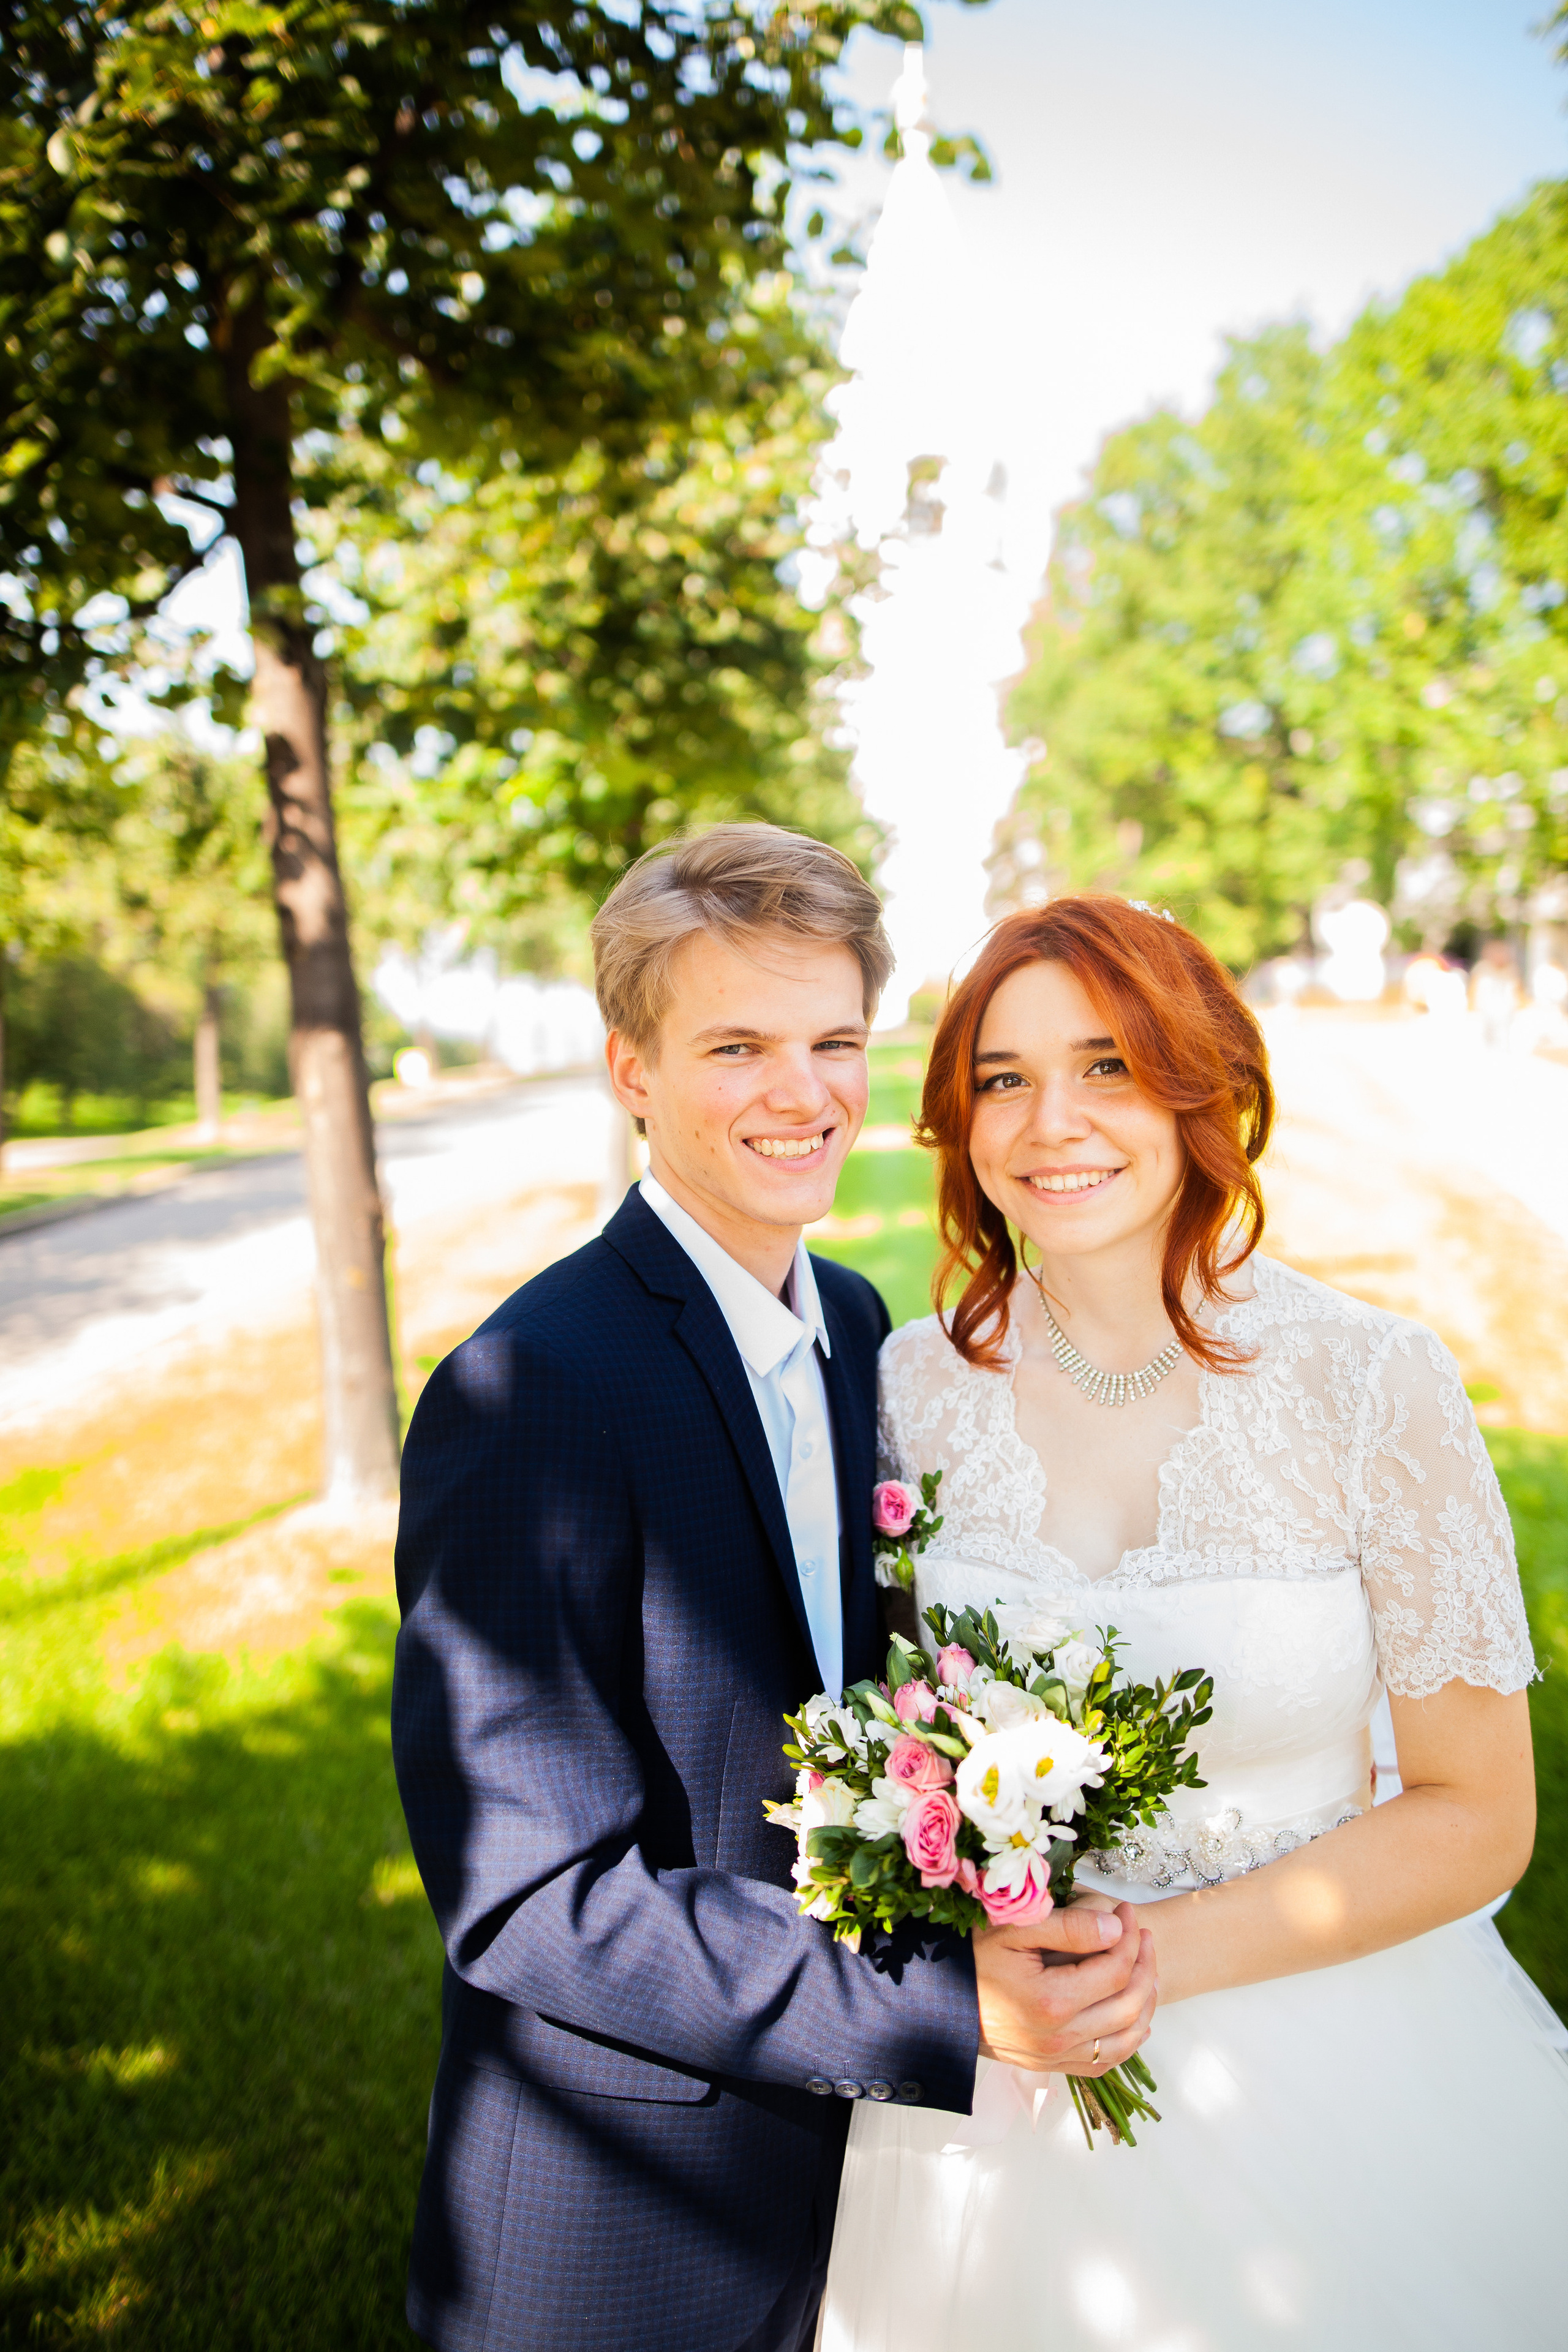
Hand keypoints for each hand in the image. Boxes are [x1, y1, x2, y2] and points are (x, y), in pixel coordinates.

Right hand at [973, 1901, 1156, 2077]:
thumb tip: (1115, 1929)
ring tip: (1145, 1970)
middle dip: (1145, 1965)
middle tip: (1142, 1935)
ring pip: (1125, 2040)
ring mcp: (1055, 2057)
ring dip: (1145, 2004)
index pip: (1114, 1970)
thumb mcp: (1014, 1930)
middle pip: (1129, 2005)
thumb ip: (1067, 1927)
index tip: (1126, 1912)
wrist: (937, 2002)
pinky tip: (1134, 2018)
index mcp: (1050, 2002)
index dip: (1129, 1937)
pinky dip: (1128, 2042)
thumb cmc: (971, 1958)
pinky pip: (1104, 2063)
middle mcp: (1058, 2037)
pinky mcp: (1050, 2066)